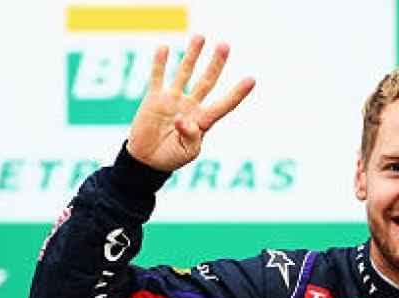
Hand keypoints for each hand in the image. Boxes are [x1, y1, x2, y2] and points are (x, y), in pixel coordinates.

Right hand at [126, 35, 254, 171]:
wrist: (147, 159)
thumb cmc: (170, 157)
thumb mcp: (186, 153)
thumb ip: (190, 137)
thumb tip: (182, 120)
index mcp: (203, 121)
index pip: (224, 105)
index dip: (237, 94)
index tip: (252, 80)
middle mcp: (191, 106)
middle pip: (207, 81)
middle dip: (216, 64)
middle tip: (225, 45)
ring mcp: (173, 100)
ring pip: (185, 73)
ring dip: (192, 55)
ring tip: (200, 37)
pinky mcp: (154, 98)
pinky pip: (158, 77)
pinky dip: (160, 63)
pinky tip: (165, 48)